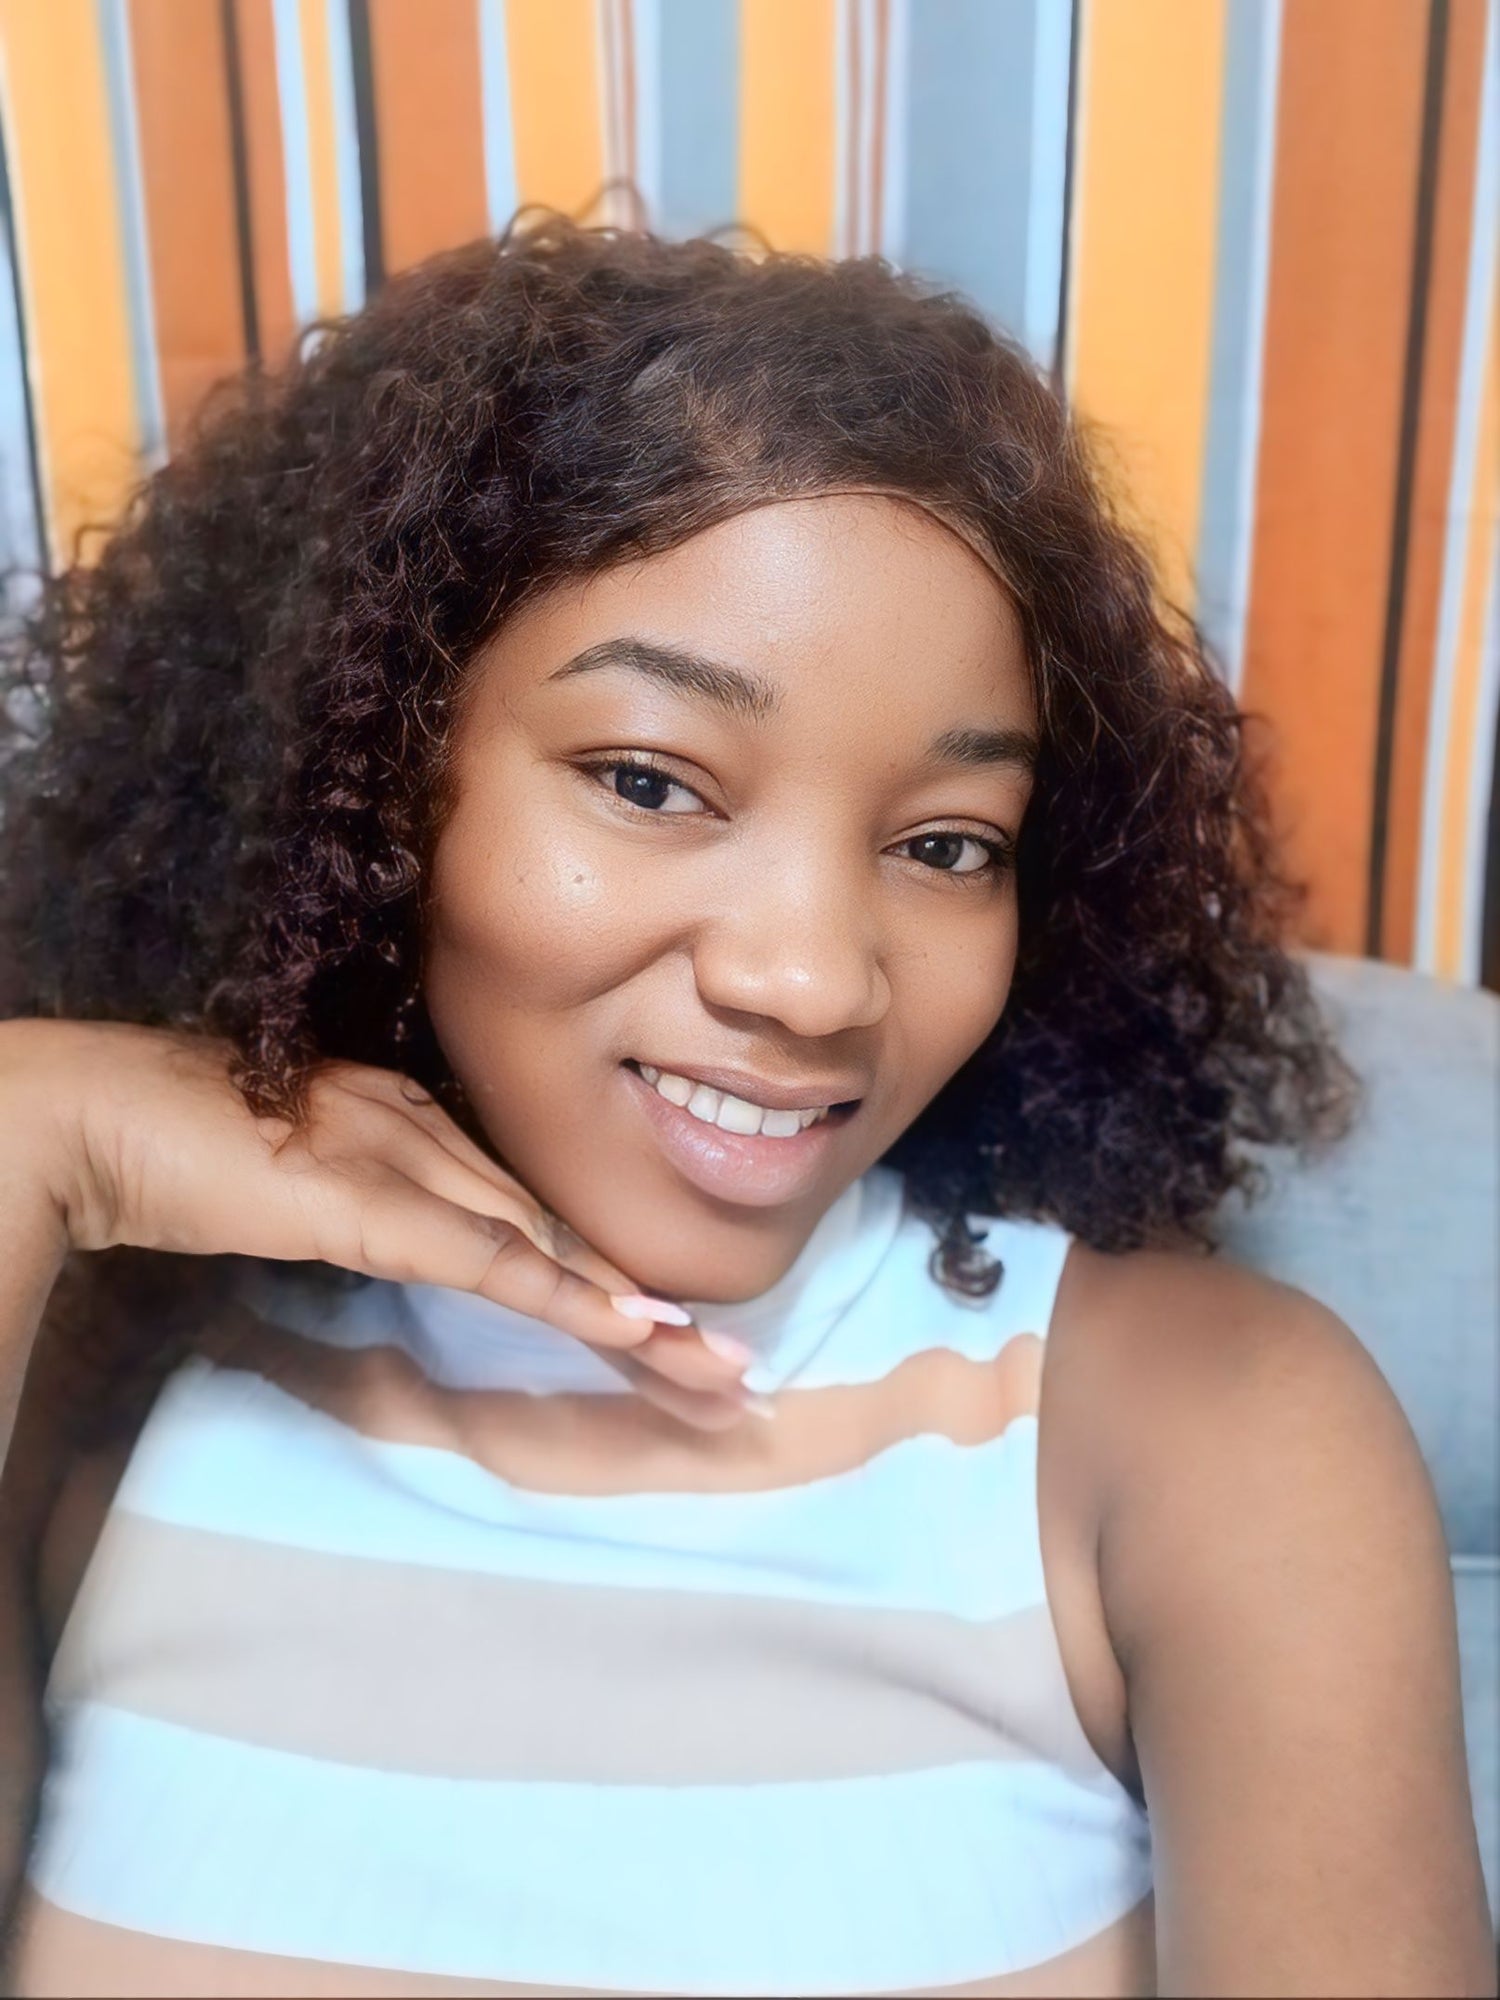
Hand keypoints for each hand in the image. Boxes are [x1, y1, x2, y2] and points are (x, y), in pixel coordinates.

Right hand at [1, 1017, 760, 1429]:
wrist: (86, 1120)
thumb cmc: (164, 1153)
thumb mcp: (282, 1188)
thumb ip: (349, 1209)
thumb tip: (395, 1249)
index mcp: (401, 1121)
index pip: (520, 1209)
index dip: (592, 1271)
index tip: (660, 1328)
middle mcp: (419, 1126)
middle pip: (553, 1227)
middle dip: (642, 1305)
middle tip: (724, 1369)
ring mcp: (399, 1153)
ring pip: (544, 1242)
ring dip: (634, 1314)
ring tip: (712, 1372)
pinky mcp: (369, 1196)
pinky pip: (488, 1256)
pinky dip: (566, 1294)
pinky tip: (637, 1329)